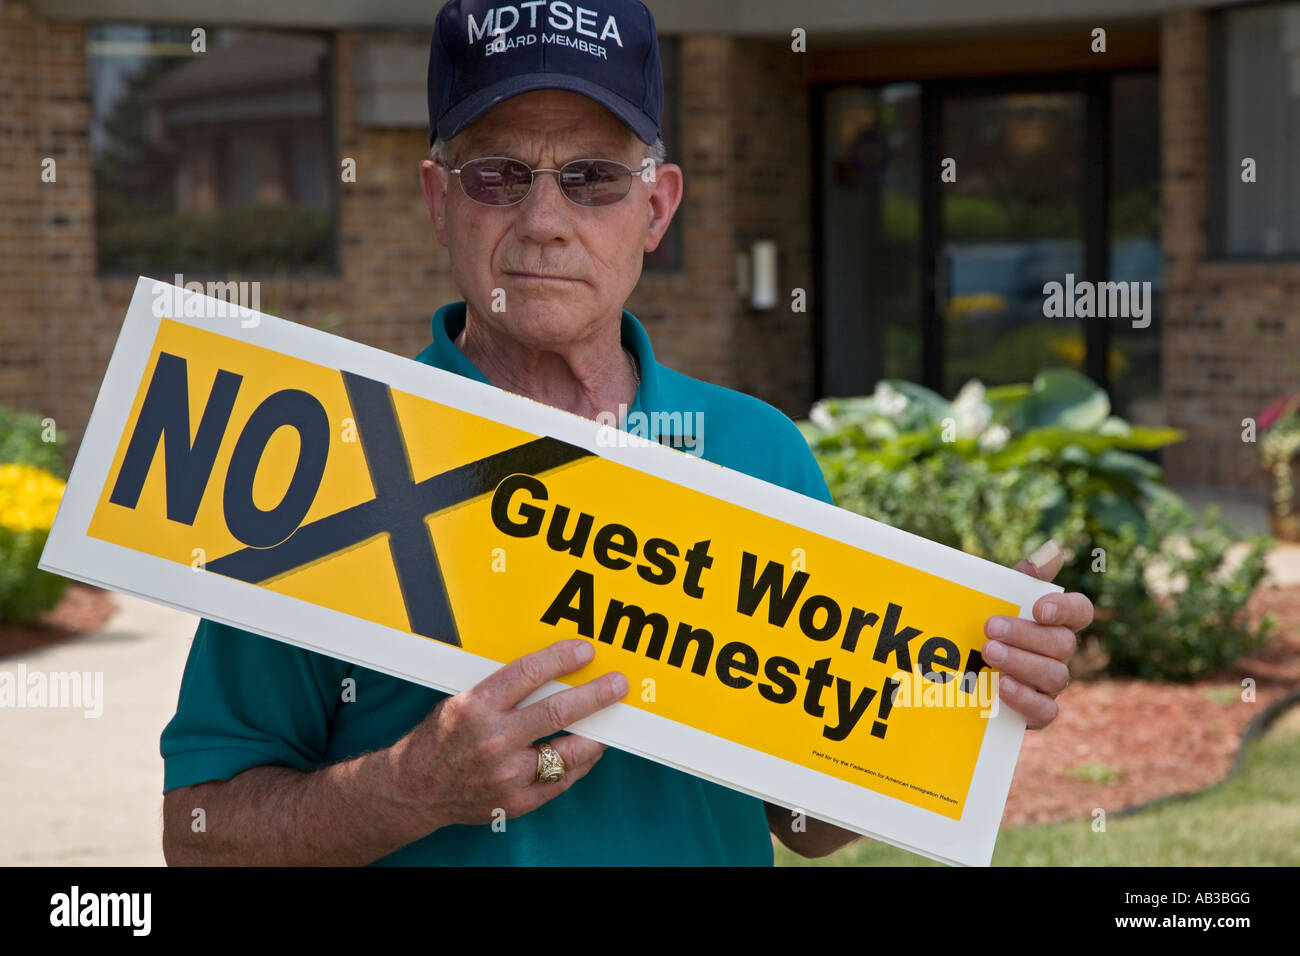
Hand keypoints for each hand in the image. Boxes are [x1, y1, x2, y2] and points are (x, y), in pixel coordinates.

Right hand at [389, 639, 628, 830]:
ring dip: (596, 735)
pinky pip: (562, 780)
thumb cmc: (440, 738)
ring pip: (569, 751)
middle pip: (557, 712)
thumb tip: (551, 673)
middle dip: (595, 696)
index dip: (561, 659)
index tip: (585, 651)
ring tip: (610, 722)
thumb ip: (502, 690)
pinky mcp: (516, 801)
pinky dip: (579, 764)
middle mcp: (492, 741)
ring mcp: (506, 775)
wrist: (413, 790)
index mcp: (475, 708)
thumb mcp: (462, 701)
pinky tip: (588, 750)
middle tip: (618, 684)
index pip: (528, 674)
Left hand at [982, 539, 1092, 729]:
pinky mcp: (1036, 713)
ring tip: (989, 653)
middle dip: (1027, 635)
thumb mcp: (994, 600)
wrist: (952, 674)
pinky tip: (1002, 686)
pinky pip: (1046, 711)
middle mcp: (1058, 653)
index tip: (1038, 608)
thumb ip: (1020, 578)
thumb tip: (1053, 549)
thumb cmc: (982, 629)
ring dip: (1022, 663)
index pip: (1080, 611)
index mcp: (1054, 623)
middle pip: (1063, 643)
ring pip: (1055, 675)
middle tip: (991, 628)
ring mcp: (1049, 684)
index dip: (1066, 610)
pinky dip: (1026, 699)